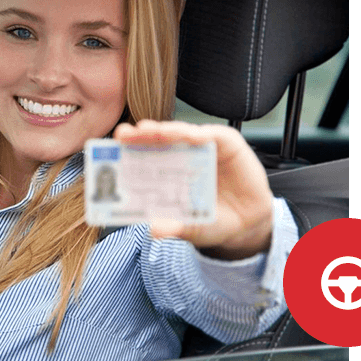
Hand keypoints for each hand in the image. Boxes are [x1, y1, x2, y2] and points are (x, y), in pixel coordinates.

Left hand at [113, 120, 273, 259]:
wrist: (248, 224)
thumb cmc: (213, 221)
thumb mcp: (192, 228)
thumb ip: (174, 227)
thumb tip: (152, 230)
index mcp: (166, 172)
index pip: (142, 155)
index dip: (127, 150)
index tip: (112, 146)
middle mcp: (181, 155)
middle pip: (156, 140)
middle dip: (139, 135)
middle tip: (124, 134)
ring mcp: (203, 147)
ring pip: (180, 133)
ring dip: (165, 130)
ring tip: (150, 131)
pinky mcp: (227, 143)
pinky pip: (212, 135)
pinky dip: (200, 134)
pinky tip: (190, 136)